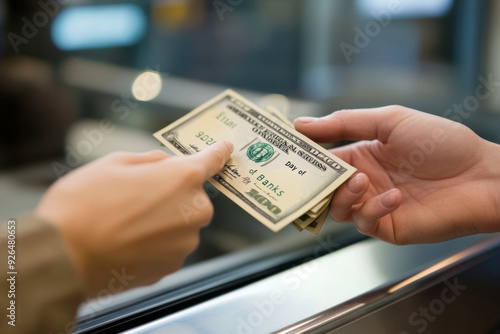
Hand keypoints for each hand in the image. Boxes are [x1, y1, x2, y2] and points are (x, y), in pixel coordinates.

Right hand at [35, 141, 232, 296]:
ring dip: (162, 220)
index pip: (211, 160)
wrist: (63, 257)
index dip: (218, 153)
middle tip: (137, 195)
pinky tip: (126, 242)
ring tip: (124, 222)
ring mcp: (184, 244)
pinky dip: (153, 243)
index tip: (226, 148)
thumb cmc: (84, 204)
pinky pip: (168, 246)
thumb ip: (151, 161)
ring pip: (180, 224)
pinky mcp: (171, 267)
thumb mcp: (114, 163)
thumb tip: (167, 164)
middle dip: (172, 193)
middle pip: (192, 197)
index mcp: (183, 179)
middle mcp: (193, 212)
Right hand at [295, 106, 499, 243]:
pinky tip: (394, 196)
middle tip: (308, 175)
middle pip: (322, 187)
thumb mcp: (390, 121)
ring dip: (343, 195)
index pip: (321, 158)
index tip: (282, 152)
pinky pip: (364, 222)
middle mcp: (363, 180)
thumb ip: (345, 122)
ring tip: (362, 180)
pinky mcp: (386, 225)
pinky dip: (373, 209)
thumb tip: (302, 124)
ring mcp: (373, 204)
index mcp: (361, 154)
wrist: (481, 176)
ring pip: (336, 209)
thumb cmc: (442, 143)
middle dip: (314, 182)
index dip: (302, 156)